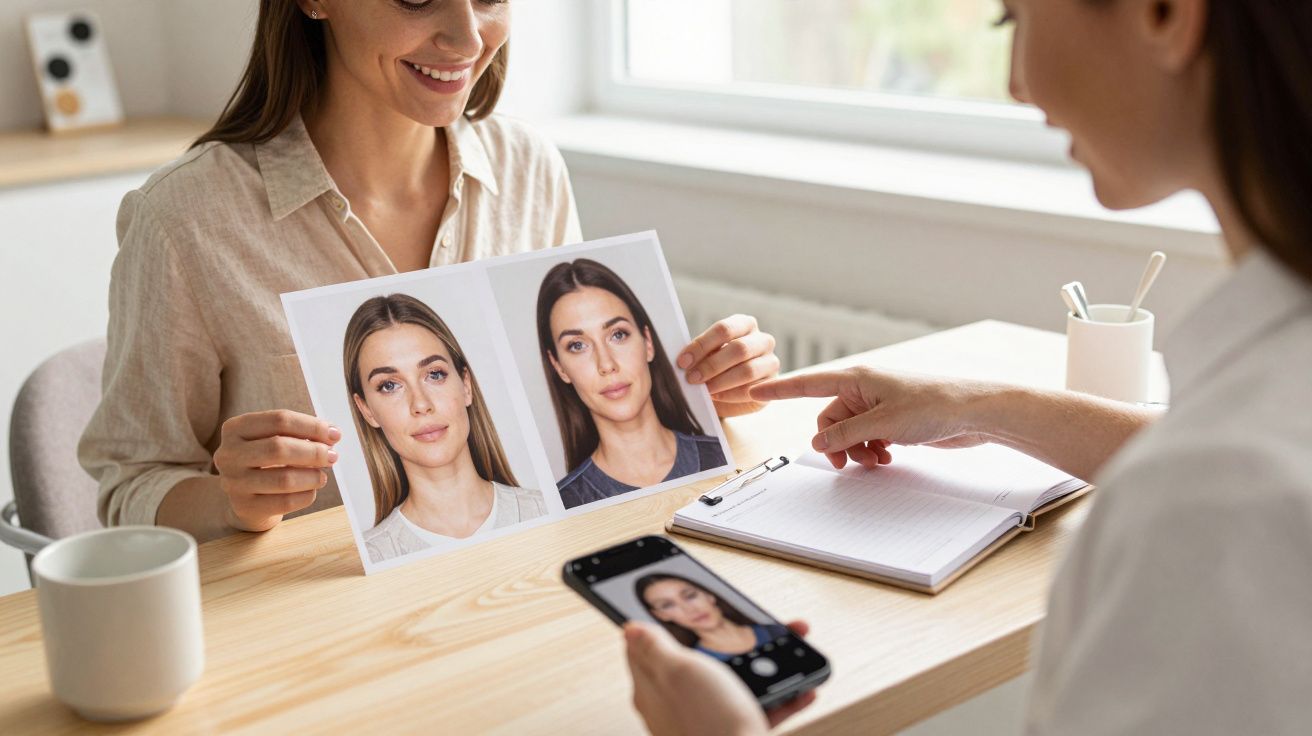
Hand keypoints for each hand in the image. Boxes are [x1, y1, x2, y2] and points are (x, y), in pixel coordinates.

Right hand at [213, 410, 340, 531]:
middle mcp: (229, 454)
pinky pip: (285, 502)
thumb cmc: (266, 461)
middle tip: (332, 456)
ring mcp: (234, 483)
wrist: (246, 498)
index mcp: (235, 428)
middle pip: (279, 448)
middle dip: (313, 452)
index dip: (312, 426)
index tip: (334, 434)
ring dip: (312, 476)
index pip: (279, 420)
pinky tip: (311, 490)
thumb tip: (332, 434)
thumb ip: (300, 433)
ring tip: (322, 475)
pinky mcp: (245, 507)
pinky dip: (306, 495)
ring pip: (284, 479)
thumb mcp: (274, 439)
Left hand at [624, 620, 816, 735]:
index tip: (685, 614)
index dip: (666, 625)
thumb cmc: (709, 725)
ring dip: (761, 668)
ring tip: (786, 656)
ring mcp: (704, 723)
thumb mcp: (679, 671)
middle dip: (727, 644)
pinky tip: (797, 691)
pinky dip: (777, 699)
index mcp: (654, 687)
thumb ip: (655, 648)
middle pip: (698, 663)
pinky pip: (755, 710)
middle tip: (749, 632)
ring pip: (732, 684)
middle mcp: (675, 707)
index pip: (647, 648)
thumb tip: (631, 630)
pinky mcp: (730, 735)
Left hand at [679, 315, 779, 418]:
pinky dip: (730, 395)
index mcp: (744, 324)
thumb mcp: (706, 355)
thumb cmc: (716, 366)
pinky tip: (716, 396)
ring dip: (721, 382)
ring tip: (704, 389)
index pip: (724, 329)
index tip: (682, 361)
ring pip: (748, 370)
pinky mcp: (772, 385)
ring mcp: (771, 362)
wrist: (730, 391)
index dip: (702, 345)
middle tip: (691, 378)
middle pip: (739, 349)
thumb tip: (683, 359)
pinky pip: (752, 390)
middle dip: (712, 365)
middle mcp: (762, 340)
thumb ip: (698, 353)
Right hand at [750, 367, 993, 469]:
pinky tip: (887, 456)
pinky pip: (867, 438)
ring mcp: (878, 406)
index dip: (779, 389)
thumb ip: (845, 433)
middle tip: (846, 463)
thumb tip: (819, 443)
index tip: (754, 390)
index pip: (808, 384)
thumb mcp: (882, 422)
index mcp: (856, 378)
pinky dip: (871, 450)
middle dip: (835, 443)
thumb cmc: (933, 405)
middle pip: (829, 419)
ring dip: (856, 450)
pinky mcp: (893, 421)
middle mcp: (864, 390)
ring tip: (877, 459)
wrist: (974, 413)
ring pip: (848, 433)